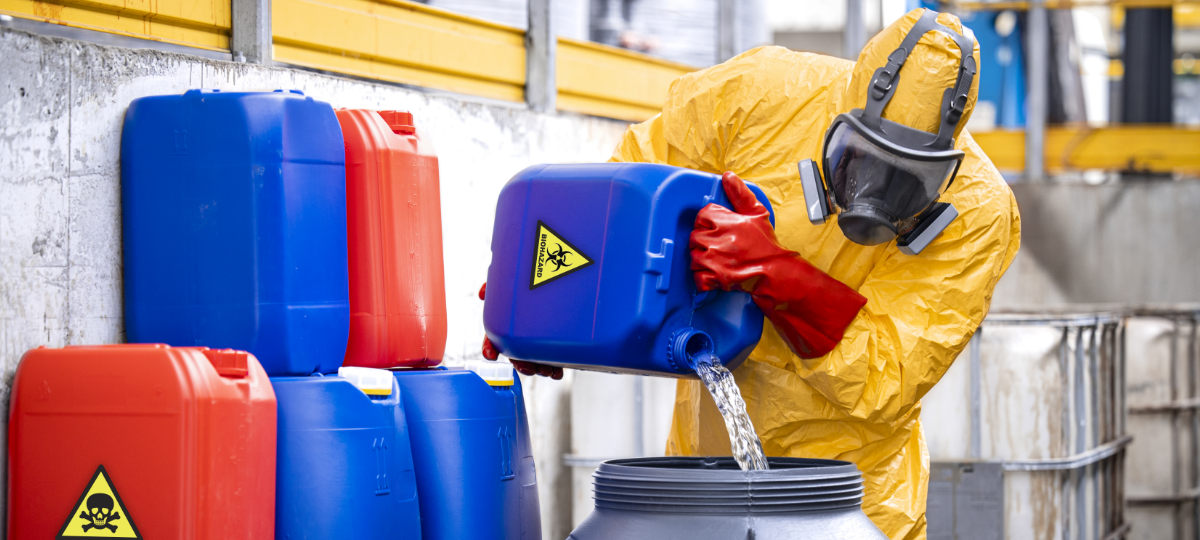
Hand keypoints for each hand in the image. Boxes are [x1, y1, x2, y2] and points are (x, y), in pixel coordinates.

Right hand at [479, 283, 562, 379]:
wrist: (563, 273)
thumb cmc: (531, 276)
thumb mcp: (513, 276)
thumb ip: (497, 282)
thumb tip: (482, 293)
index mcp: (509, 319)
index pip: (494, 336)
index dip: (490, 347)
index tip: (490, 355)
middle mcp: (522, 329)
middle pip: (516, 352)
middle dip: (519, 363)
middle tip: (525, 367)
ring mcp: (539, 335)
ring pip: (534, 357)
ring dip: (538, 368)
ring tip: (546, 371)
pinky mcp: (558, 338)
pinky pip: (554, 356)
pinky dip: (555, 367)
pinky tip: (558, 371)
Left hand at [690, 172, 789, 292]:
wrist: (775, 272)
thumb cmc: (766, 244)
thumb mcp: (757, 214)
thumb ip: (740, 194)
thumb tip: (728, 176)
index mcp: (725, 221)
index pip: (702, 216)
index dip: (707, 223)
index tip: (714, 229)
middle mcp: (717, 239)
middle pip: (694, 237)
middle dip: (704, 242)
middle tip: (717, 247)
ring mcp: (714, 259)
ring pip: (694, 257)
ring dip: (702, 260)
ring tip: (717, 261)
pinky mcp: (715, 278)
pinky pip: (698, 277)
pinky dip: (703, 278)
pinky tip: (714, 275)